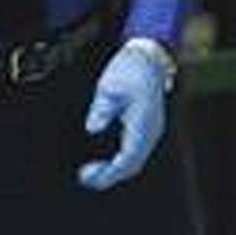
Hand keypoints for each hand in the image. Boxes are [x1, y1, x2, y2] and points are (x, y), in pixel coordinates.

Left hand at [77, 40, 169, 190]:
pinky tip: (104, 160)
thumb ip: (101, 109)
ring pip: (134, 159)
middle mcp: (150, 132)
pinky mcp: (146, 126)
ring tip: (91, 172)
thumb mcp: (109, 86)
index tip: (90, 177)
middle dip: (109, 175)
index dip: (109, 172)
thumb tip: (92, 128)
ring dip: (114, 169)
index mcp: (143, 124)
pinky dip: (119, 160)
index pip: (128, 159)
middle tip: (85, 178)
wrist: (148, 56)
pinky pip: (134, 151)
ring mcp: (150, 130)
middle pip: (132, 164)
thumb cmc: (129, 68)